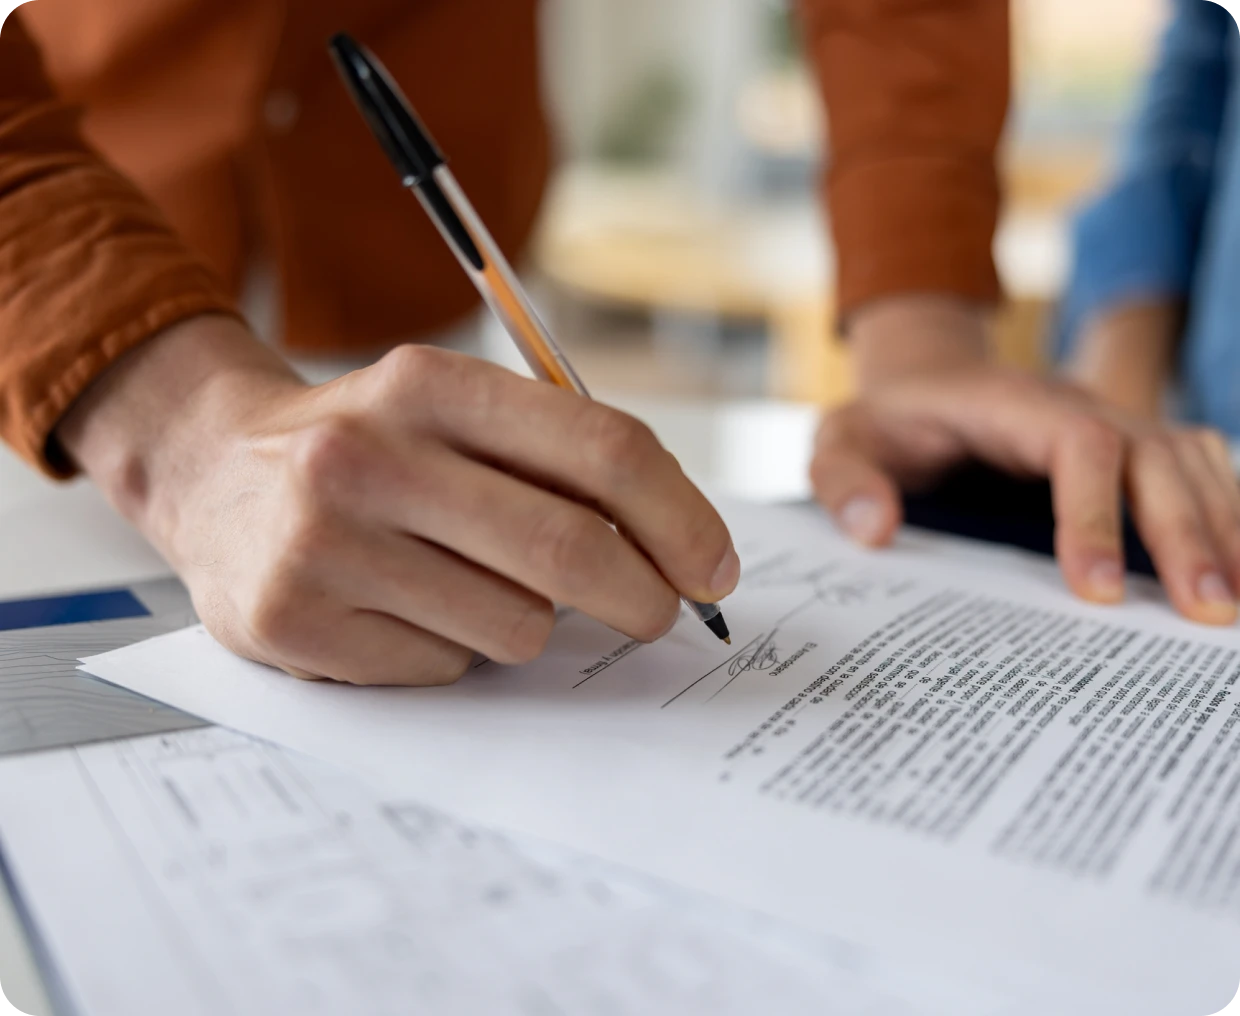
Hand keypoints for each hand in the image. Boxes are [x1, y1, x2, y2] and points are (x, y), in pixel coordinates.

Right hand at [57, 317, 739, 684]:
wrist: (210, 473)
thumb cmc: (369, 446)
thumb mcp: (450, 412)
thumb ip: (554, 460)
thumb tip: (679, 546)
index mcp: (429, 383)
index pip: (601, 450)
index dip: (680, 518)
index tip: (714, 567)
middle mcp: (368, 454)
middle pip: (568, 549)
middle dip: (642, 597)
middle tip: (657, 612)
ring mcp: (324, 542)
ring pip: (514, 625)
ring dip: (525, 620)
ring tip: (466, 584)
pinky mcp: (293, 621)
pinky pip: (444, 668)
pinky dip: (451, 651)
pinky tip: (402, 610)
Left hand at [812, 297, 1239, 625]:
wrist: (922, 385)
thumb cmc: (885, 422)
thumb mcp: (838, 441)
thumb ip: (844, 480)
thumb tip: (874, 530)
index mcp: (1010, 404)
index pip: (1077, 444)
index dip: (1093, 512)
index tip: (1095, 589)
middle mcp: (1077, 406)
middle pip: (1155, 454)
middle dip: (1186, 531)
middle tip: (1206, 612)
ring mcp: (1112, 425)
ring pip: (1191, 461)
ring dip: (1222, 526)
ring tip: (1233, 606)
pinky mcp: (1127, 454)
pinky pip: (1194, 474)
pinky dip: (1224, 516)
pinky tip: (1233, 572)